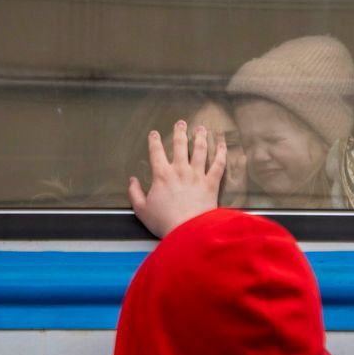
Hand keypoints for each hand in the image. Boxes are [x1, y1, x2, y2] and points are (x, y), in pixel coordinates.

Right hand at [128, 119, 227, 238]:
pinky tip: (222, 144)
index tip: (154, 133)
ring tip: (201, 128)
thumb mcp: (141, 210)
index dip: (154, 141)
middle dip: (179, 132)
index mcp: (162, 175)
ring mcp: (197, 175)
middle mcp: (180, 170)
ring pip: (200, 150)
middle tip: (180, 123)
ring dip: (200, 137)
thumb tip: (131, 180)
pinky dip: (221, 153)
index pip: (156, 153)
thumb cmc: (164, 222)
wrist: (187, 231)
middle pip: (180, 145)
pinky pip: (218, 164)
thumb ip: (134, 193)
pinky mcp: (211, 183)